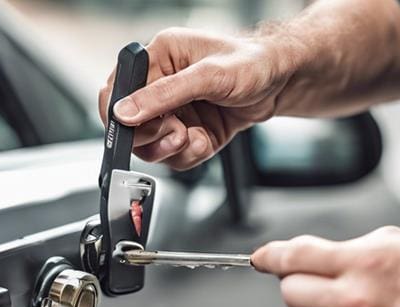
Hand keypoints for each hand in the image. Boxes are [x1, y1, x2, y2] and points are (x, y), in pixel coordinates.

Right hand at [98, 27, 298, 170]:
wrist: (283, 82)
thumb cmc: (253, 64)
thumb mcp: (207, 76)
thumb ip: (163, 94)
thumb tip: (124, 111)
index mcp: (157, 57)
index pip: (115, 92)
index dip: (122, 117)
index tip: (137, 129)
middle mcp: (160, 84)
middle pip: (129, 126)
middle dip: (153, 136)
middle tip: (177, 131)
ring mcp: (173, 111)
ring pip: (150, 146)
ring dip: (172, 149)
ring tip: (194, 136)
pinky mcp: (187, 132)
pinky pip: (173, 156)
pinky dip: (189, 156)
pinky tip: (205, 141)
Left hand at [251, 227, 399, 306]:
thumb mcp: (390, 244)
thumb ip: (342, 247)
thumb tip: (297, 255)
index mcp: (362, 264)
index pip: (296, 257)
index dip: (272, 256)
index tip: (260, 258)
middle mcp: (353, 302)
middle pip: (290, 291)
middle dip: (302, 284)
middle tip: (325, 284)